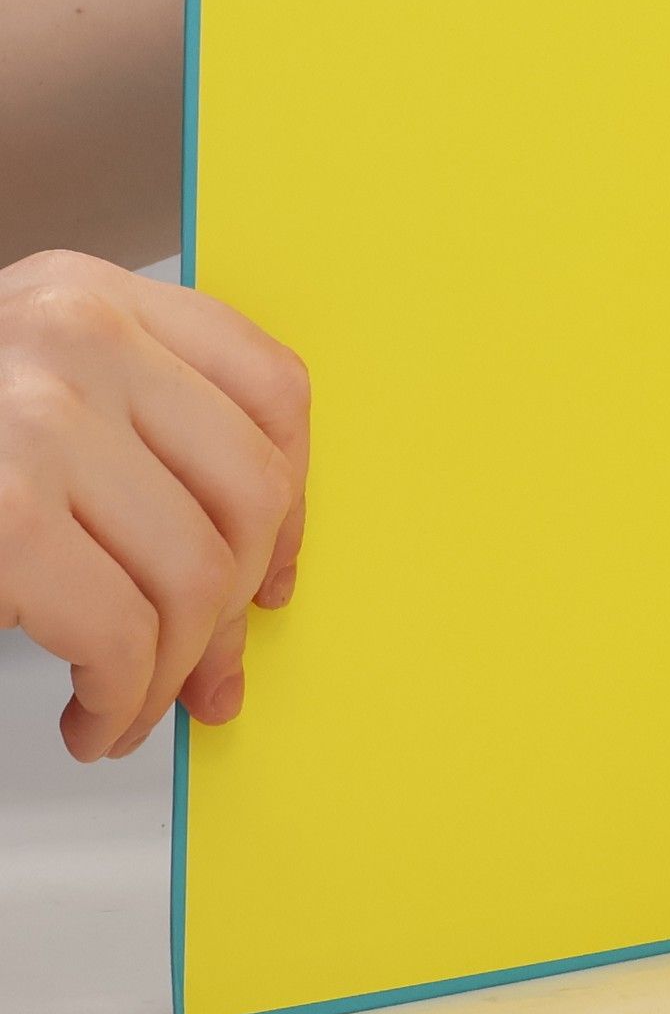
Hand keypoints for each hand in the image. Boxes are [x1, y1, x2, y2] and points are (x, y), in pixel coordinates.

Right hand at [0, 251, 309, 760]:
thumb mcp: (29, 397)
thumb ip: (136, 440)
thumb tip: (263, 583)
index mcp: (92, 294)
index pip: (273, 388)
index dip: (296, 502)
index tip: (275, 579)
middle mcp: (74, 334)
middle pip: (252, 491)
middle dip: (237, 610)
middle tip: (204, 676)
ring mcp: (35, 417)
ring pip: (199, 574)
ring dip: (174, 672)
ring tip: (131, 706)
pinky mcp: (2, 511)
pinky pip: (124, 630)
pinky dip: (122, 698)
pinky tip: (92, 719)